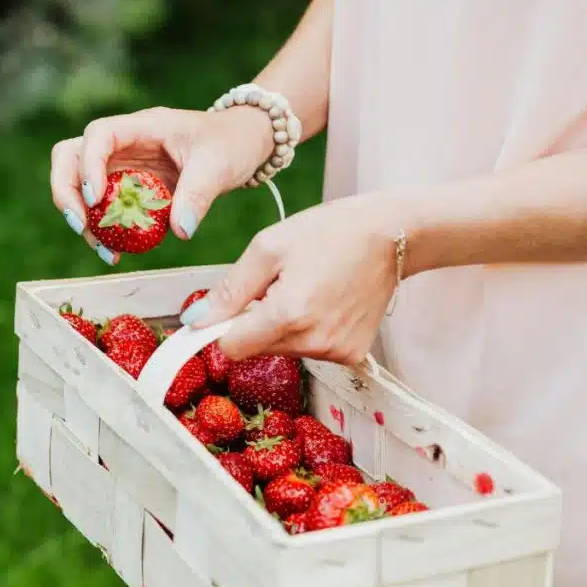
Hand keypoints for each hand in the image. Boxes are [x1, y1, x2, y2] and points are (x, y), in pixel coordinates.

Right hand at [50, 105, 272, 264]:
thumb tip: (180, 230)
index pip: (98, 135)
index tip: (98, 199)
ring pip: (79, 185)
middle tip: (81, 225)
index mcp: (143, 126)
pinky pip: (105, 208)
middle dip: (67, 191)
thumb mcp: (219, 164)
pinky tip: (117, 252)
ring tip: (103, 249)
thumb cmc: (232, 142)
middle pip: (70, 156)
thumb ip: (198, 194)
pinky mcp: (130, 189)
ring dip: (82, 217)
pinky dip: (103, 229)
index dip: (88, 165)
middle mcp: (125, 144)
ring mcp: (124, 166)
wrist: (245, 144)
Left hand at [180, 196, 402, 366]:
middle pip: (256, 348)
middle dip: (254, 321)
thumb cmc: (330, 232)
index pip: (230, 347)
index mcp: (288, 314)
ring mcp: (336, 352)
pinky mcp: (352, 354)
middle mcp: (314, 342)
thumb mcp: (269, 248)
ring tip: (306, 288)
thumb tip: (195, 322)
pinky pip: (310, 349)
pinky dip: (308, 330)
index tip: (226, 307)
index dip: (221, 327)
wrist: (392, 234)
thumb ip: (230, 290)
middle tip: (277, 284)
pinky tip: (325, 301)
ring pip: (282, 350)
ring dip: (281, 325)